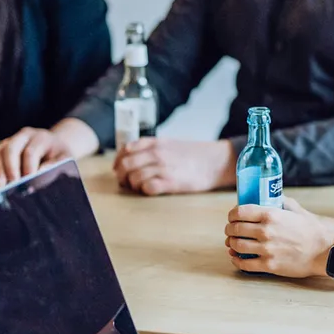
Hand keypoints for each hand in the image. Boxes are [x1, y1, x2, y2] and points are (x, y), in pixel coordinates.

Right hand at [0, 127, 72, 185]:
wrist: (55, 146)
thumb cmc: (59, 154)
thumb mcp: (64, 158)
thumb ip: (55, 165)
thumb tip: (40, 172)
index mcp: (41, 137)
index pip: (30, 152)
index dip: (28, 167)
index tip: (28, 180)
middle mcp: (24, 136)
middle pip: (11, 148)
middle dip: (10, 167)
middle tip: (13, 183)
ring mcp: (12, 141)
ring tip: (0, 185)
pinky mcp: (4, 148)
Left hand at [114, 138, 234, 194]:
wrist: (215, 162)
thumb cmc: (192, 155)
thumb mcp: (170, 143)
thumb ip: (150, 147)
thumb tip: (129, 156)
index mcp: (156, 143)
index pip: (126, 149)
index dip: (118, 160)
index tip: (118, 168)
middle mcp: (157, 153)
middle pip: (126, 164)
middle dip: (122, 176)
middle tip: (126, 182)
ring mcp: (163, 168)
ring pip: (134, 177)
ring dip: (133, 185)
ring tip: (140, 187)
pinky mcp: (171, 182)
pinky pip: (148, 188)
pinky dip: (145, 191)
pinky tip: (151, 190)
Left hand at [224, 199, 333, 277]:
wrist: (324, 250)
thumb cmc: (312, 229)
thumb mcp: (296, 209)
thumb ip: (281, 202)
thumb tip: (271, 195)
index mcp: (271, 215)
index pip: (240, 212)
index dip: (232, 214)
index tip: (232, 216)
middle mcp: (265, 231)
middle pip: (235, 229)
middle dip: (230, 229)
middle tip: (231, 230)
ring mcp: (266, 249)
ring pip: (237, 246)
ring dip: (231, 244)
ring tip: (232, 243)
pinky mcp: (269, 265)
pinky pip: (244, 264)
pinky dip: (236, 260)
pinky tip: (236, 257)